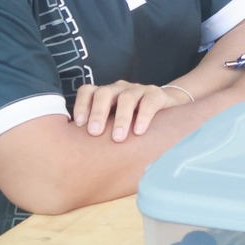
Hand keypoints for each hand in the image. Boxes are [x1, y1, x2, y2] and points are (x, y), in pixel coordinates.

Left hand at [70, 80, 189, 141]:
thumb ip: (99, 131)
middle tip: (95, 133)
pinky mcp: (157, 95)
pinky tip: (139, 131)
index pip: (88, 91)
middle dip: (98, 112)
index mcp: (105, 95)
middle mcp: (119, 89)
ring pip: (126, 98)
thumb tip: (76, 155)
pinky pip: (149, 102)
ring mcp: (138, 90)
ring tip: (118, 138)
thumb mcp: (112, 123)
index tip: (78, 124)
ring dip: (121, 118)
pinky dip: (143, 116)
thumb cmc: (132, 121)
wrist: (167, 108)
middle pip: (104, 93)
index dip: (81, 104)